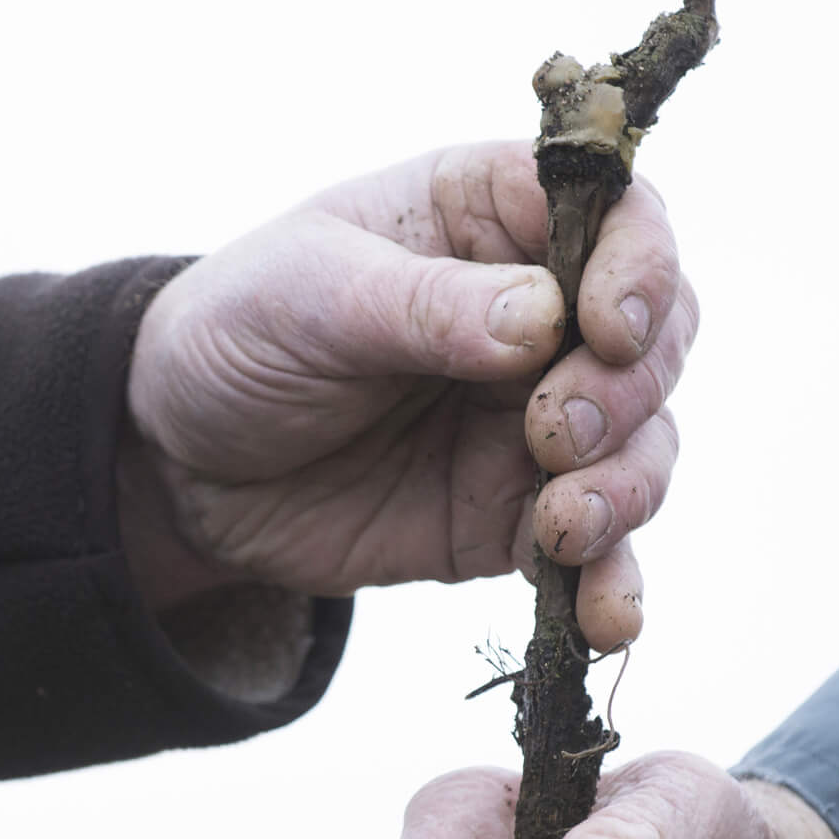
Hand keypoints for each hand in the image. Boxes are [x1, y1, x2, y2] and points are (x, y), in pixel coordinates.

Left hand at [120, 142, 694, 650]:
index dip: (641, 268)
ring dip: (628, 488)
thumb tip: (541, 320)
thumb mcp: (307, 294)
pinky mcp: (522, 515)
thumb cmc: (239, 333)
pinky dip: (613, 584)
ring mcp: (542, 418)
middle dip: (629, 391)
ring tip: (563, 525)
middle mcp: (545, 314)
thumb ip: (422, 306)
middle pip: (659, 337)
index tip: (607, 327)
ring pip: (646, 445)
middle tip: (554, 432)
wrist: (179, 466)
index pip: (623, 218)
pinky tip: (605, 620)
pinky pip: (600, 549)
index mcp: (496, 218)